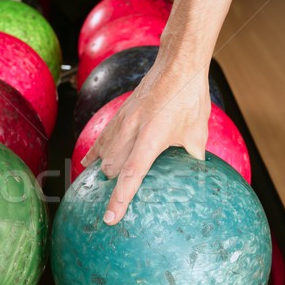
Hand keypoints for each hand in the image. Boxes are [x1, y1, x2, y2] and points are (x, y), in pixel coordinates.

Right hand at [81, 57, 210, 225]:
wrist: (176, 65)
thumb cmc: (189, 97)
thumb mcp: (197, 131)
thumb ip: (192, 156)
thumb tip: (194, 175)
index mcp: (152, 137)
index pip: (131, 175)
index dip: (119, 199)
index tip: (110, 218)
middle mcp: (132, 130)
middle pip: (110, 168)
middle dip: (109, 189)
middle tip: (111, 208)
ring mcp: (122, 122)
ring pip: (102, 155)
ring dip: (100, 174)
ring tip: (97, 191)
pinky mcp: (118, 115)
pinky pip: (101, 140)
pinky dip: (94, 154)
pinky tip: (87, 165)